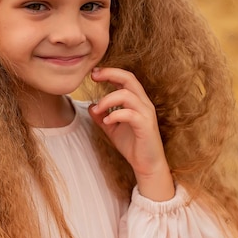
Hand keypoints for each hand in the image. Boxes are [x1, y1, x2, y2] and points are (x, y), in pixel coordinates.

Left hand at [88, 67, 173, 200]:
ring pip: (127, 95)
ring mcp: (146, 114)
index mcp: (137, 101)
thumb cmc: (132, 145)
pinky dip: (116, 114)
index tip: (94, 74)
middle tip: (94, 76)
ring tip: (98, 109)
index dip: (110, 72)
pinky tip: (107, 121)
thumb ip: (102, 117)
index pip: (126, 79)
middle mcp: (144, 103)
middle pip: (129, 79)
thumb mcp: (112, 129)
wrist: (147, 165)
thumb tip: (91, 106)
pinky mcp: (146, 126)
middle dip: (110, 74)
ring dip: (108, 99)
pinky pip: (130, 114)